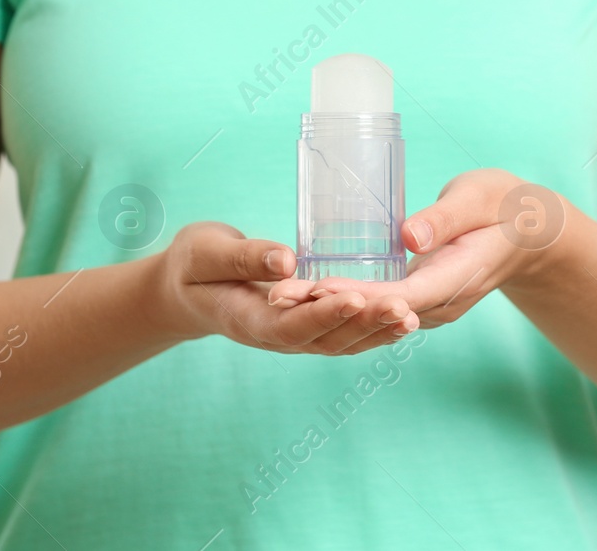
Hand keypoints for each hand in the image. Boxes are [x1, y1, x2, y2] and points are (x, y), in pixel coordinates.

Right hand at [153, 222, 419, 355]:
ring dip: (377, 332)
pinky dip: (373, 330)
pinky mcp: (305, 327)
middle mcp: (275, 337)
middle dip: (366, 325)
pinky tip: (402, 318)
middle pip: (327, 340)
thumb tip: (287, 261)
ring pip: (341, 343)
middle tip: (403, 308)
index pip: (293, 326)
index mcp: (248, 321)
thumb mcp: (206, 253)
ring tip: (412, 316)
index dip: (326, 315)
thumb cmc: (192, 266)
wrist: (184, 290)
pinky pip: (343, 335)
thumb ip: (243, 258)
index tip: (358, 298)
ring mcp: (293, 337)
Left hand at [268, 169, 570, 328]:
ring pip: (376, 312)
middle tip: (277, 295)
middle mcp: (442, 301)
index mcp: (457, 277)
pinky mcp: (423, 297)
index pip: (399, 296)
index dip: (356, 296)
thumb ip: (446, 218)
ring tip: (280, 295)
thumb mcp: (479, 199)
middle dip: (326, 305)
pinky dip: (346, 299)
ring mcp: (433, 304)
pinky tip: (311, 291)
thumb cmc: (505, 205)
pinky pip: (381, 304)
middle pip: (378, 311)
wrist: (531, 231)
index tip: (314, 290)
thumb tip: (409, 238)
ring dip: (329, 306)